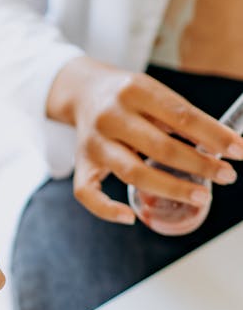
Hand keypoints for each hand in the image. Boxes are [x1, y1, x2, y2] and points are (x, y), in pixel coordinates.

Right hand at [48, 58, 242, 222]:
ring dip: (171, 188)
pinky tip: (130, 218)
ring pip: (132, 172)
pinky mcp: (82, 164)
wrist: (83, 92)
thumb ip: (184, 117)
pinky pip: (87, 193)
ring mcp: (94, 143)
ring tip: (202, 196)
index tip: (239, 151)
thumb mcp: (155, 92)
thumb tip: (225, 146)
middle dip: (199, 165)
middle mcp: (111, 116)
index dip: (214, 136)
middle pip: (160, 147)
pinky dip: (107, 210)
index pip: (181, 116)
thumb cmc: (128, 96)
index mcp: (134, 91)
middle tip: (227, 175)